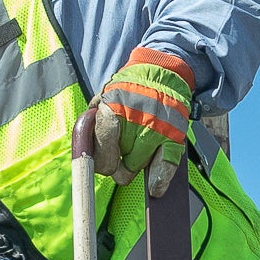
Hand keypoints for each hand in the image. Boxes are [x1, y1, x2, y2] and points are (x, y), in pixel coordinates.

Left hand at [90, 48, 195, 196]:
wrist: (162, 72)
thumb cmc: (127, 89)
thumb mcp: (102, 98)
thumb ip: (91, 124)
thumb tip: (85, 152)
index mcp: (111, 111)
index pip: (102, 154)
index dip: (101, 163)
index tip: (104, 164)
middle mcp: (134, 122)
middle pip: (120, 166)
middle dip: (118, 164)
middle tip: (121, 153)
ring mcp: (156, 129)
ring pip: (139, 166)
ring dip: (136, 163)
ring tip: (136, 147)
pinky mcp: (175, 134)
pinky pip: (166, 165)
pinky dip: (160, 179)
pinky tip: (155, 188)